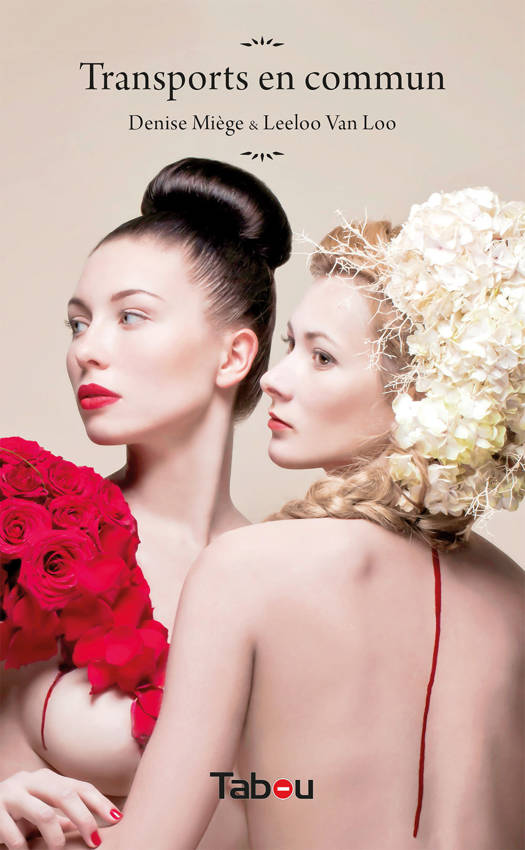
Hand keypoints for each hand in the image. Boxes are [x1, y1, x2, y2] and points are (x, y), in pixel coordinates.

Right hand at [0, 768, 121, 848]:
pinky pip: (15, 835)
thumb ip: (63, 815)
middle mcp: (29, 780)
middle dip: (85, 819)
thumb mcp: (40, 809)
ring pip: (44, 814)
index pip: (80, 786)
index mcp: (46, 778)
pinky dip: (25, 849)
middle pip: (66, 794)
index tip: (117, 818)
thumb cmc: (15, 812)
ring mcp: (11, 794)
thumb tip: (95, 826)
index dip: (100, 802)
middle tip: (95, 841)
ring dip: (56, 838)